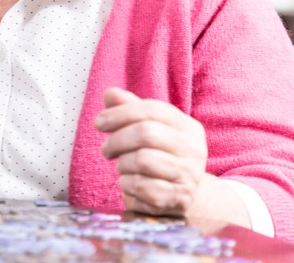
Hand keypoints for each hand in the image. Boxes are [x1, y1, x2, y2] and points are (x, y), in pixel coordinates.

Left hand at [96, 87, 210, 216]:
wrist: (179, 196)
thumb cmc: (158, 156)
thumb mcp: (147, 128)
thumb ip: (129, 108)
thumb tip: (110, 93)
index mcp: (188, 127)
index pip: (152, 109)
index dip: (120, 113)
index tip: (99, 123)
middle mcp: (194, 150)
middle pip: (145, 133)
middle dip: (117, 140)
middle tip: (106, 149)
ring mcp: (188, 176)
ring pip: (142, 160)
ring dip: (122, 163)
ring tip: (123, 166)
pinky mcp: (177, 199)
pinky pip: (140, 186)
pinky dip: (126, 183)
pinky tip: (130, 183)